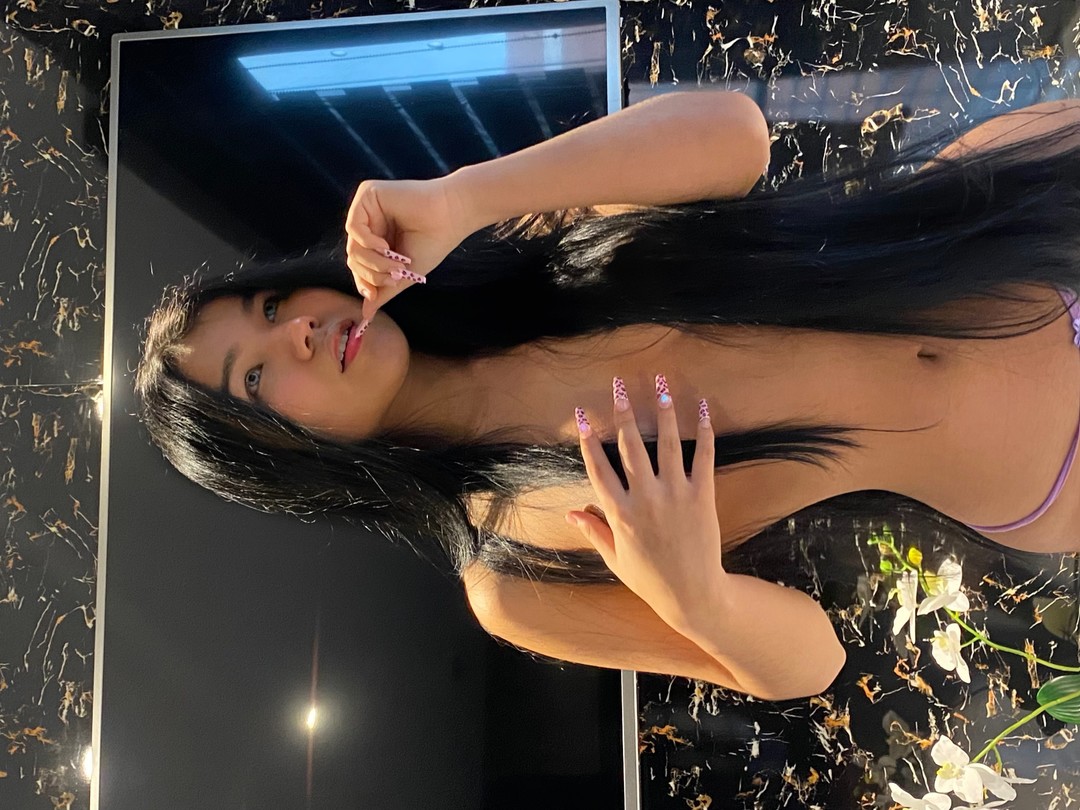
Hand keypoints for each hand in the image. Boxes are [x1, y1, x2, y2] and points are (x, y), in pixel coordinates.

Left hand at [344, 177, 473, 319]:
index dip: (364, 282)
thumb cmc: (434, 243)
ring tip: (397, 264)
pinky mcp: (368, 194)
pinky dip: (368, 243)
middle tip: (395, 277)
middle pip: (354, 257)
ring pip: (353, 246)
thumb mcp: (405, 274)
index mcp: (379, 237)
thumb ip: (383, 291)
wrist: (451, 216)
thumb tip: (365, 315)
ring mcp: (367, 207)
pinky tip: (386, 245)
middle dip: (372, 274)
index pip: (359, 264)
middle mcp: (370, 221)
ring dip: (374, 262)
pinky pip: (354, 227)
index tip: (373, 296)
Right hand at [567, 376, 728, 634]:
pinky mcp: (701, 497)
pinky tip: (702, 410)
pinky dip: (703, 433)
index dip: (590, 440)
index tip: (584, 416)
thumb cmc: (650, 580)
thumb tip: (570, 514)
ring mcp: (674, 496)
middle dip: (623, 413)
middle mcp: (644, 499)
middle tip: (619, 386)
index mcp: (619, 514)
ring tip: (660, 386)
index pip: (599, 469)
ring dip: (662, 413)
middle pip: (630, 448)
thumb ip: (594, 531)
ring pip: (666, 445)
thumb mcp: (615, 559)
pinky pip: (702, 458)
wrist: (693, 595)